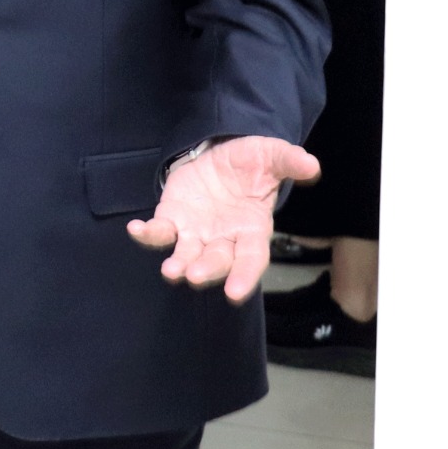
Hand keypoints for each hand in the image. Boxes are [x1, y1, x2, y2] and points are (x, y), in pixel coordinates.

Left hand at [127, 136, 319, 302]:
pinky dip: (147, 234)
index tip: (235, 294)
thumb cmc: (250, 163)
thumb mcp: (271, 155)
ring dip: (178, 264)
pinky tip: (136, 229)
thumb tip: (311, 165)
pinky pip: (159, 231)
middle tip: (195, 277)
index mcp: (252, 230)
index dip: (245, 276)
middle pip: (216, 261)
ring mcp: (195, 232)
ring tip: (170, 271)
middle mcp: (223, 239)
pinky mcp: (172, 219)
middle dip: (207, 270)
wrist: (219, 154)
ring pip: (187, 255)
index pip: (252, 259)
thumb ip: (288, 161)